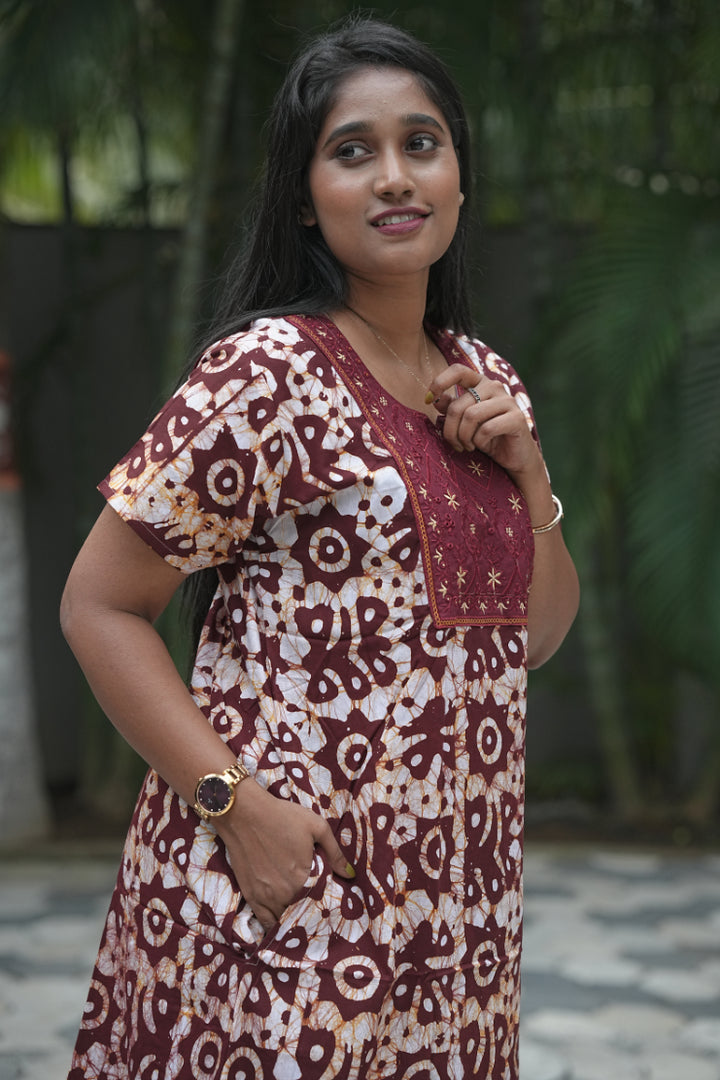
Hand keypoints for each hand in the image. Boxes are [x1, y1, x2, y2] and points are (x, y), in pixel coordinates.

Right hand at [215, 780, 354, 930]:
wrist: (244, 813)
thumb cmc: (282, 817)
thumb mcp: (316, 827)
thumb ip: (335, 853)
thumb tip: (350, 874)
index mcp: (304, 878)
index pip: (320, 901)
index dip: (325, 902)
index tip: (329, 901)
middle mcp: (285, 893)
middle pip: (302, 912)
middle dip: (310, 911)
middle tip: (315, 908)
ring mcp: (266, 897)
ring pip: (284, 920)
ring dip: (292, 919)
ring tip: (299, 915)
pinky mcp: (250, 896)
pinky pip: (264, 922)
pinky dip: (273, 925)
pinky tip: (280, 923)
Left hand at [429, 364, 541, 483]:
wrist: (513, 456)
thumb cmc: (486, 437)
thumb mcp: (465, 422)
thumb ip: (452, 408)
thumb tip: (435, 399)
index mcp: (480, 383)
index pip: (458, 371)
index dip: (439, 382)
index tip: (428, 400)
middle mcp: (494, 387)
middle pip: (459, 405)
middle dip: (450, 430)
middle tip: (455, 444)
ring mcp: (507, 401)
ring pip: (471, 416)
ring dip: (464, 437)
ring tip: (467, 446)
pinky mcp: (517, 418)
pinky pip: (486, 429)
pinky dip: (479, 442)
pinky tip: (482, 445)